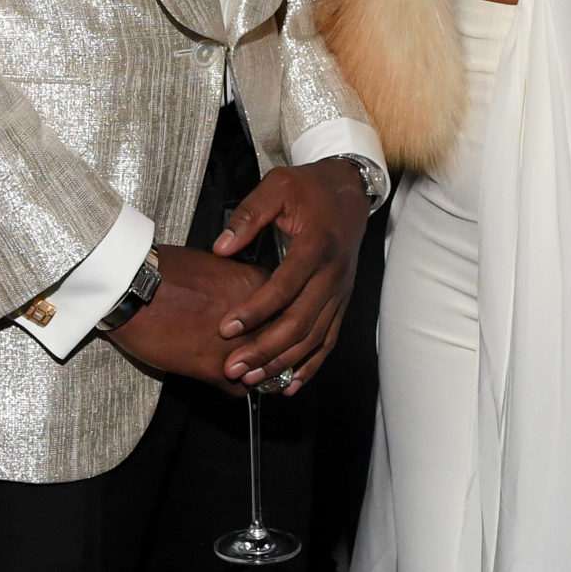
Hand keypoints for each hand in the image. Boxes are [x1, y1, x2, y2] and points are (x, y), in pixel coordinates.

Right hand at [106, 245, 271, 397]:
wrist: (133, 288)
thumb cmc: (165, 270)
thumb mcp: (214, 263)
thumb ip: (238, 281)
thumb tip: (243, 294)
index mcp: (258, 286)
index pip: (290, 309)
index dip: (283, 320)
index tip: (275, 325)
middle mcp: (258, 318)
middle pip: (285, 342)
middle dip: (278, 348)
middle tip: (268, 353)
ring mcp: (240, 346)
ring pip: (267, 369)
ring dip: (259, 371)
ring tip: (249, 370)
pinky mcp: (216, 370)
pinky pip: (240, 388)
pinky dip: (235, 386)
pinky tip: (225, 379)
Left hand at [211, 157, 371, 389]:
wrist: (350, 190)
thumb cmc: (310, 188)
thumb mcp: (276, 187)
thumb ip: (248, 216)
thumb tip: (221, 248)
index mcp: (317, 246)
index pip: (284, 286)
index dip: (255, 310)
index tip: (226, 327)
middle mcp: (333, 274)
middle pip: (299, 322)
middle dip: (264, 348)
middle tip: (233, 367)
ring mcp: (340, 291)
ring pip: (313, 337)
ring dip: (282, 362)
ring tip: (251, 379)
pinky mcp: (342, 301)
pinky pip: (328, 339)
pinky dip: (310, 365)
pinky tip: (289, 384)